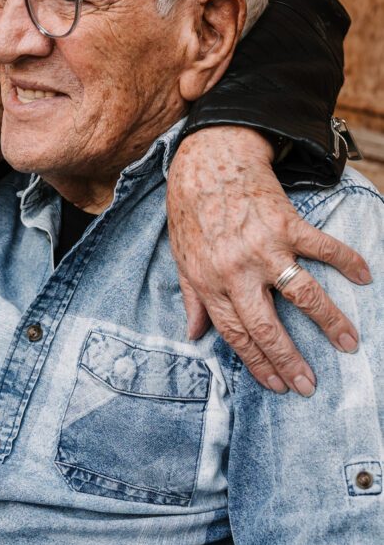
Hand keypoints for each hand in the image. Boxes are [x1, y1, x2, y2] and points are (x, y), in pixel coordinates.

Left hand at [167, 125, 371, 394]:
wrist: (207, 158)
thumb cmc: (190, 209)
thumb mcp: (181, 256)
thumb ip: (191, 298)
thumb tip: (193, 335)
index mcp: (210, 281)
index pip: (237, 335)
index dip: (258, 364)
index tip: (278, 385)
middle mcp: (238, 271)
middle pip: (268, 327)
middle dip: (290, 361)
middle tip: (310, 386)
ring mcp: (265, 247)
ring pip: (303, 295)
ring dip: (330, 322)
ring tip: (349, 344)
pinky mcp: (288, 223)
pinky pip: (324, 248)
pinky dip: (347, 261)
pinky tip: (364, 276)